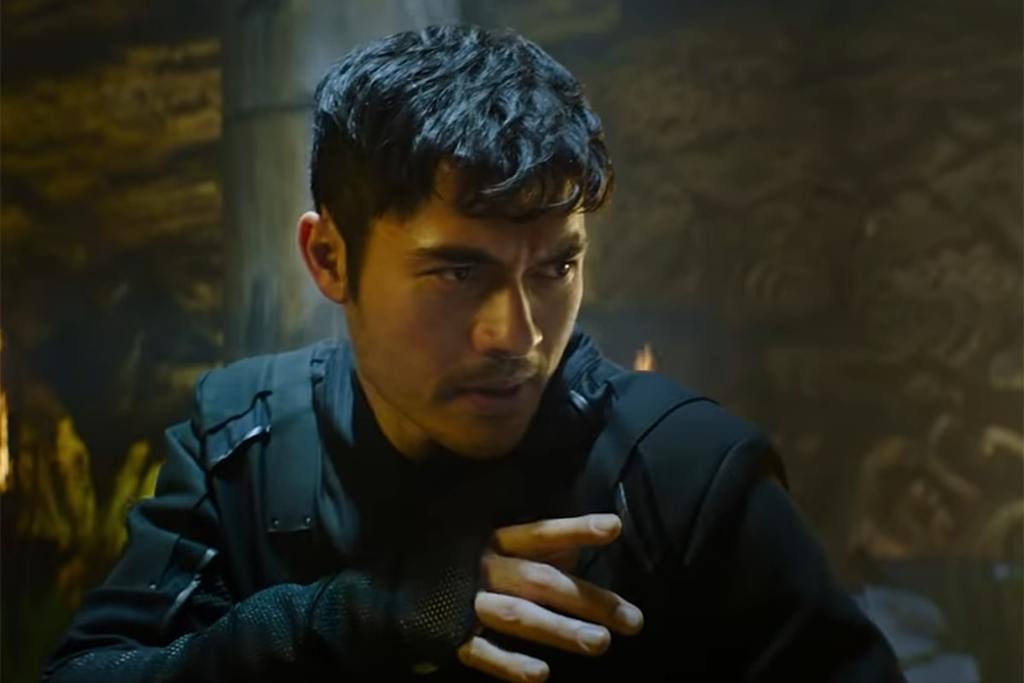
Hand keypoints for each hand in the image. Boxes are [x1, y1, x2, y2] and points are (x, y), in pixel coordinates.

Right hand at [457, 514, 643, 682]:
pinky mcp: (450, 635)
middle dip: (586, 599)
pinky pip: (482, 652)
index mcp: (496, 541)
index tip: (614, 527)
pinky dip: (510, 665)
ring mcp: (467, 602)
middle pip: (541, 580)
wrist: (394, 584)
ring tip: (600, 644)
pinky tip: (540, 675)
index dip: (575, 529)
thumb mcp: (495, 543)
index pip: (541, 533)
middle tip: (632, 620)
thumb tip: (580, 550)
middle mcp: (485, 568)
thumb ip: (538, 548)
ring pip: (517, 614)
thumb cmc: (461, 561)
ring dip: (559, 630)